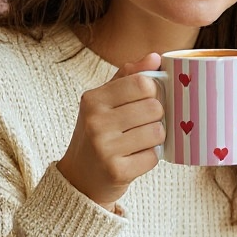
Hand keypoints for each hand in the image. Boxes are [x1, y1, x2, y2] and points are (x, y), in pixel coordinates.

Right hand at [56, 54, 163, 208]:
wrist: (79, 178)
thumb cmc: (98, 133)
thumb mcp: (104, 102)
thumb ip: (128, 77)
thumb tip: (156, 57)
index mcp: (93, 99)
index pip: (142, 83)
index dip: (154, 91)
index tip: (147, 100)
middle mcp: (95, 122)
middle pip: (154, 108)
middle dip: (156, 117)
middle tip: (143, 125)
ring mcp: (104, 148)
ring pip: (157, 132)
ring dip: (155, 139)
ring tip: (139, 142)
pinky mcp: (117, 171)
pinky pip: (153, 157)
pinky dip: (149, 158)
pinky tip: (134, 159)